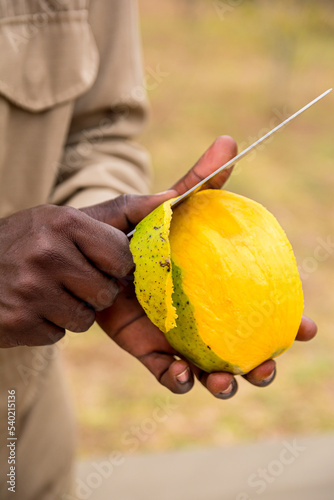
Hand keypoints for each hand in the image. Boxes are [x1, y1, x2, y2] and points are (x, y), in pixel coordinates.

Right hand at [0, 204, 132, 346]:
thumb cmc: (28, 241)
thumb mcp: (66, 218)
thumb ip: (121, 212)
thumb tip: (171, 197)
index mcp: (64, 222)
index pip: (122, 257)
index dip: (114, 266)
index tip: (97, 262)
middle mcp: (46, 253)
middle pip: (106, 292)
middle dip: (94, 291)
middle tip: (67, 278)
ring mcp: (30, 289)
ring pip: (84, 318)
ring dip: (71, 311)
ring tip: (47, 291)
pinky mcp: (18, 321)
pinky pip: (57, 335)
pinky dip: (48, 325)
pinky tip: (29, 306)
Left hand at [89, 136, 316, 397]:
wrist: (97, 248)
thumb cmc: (144, 226)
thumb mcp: (173, 204)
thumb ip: (200, 180)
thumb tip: (229, 142)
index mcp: (221, 289)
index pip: (265, 310)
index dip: (290, 324)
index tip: (305, 328)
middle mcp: (206, 318)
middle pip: (245, 351)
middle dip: (262, 367)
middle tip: (265, 367)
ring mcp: (179, 337)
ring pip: (210, 372)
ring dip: (223, 384)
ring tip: (221, 382)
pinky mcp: (149, 348)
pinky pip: (168, 373)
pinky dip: (178, 379)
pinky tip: (180, 373)